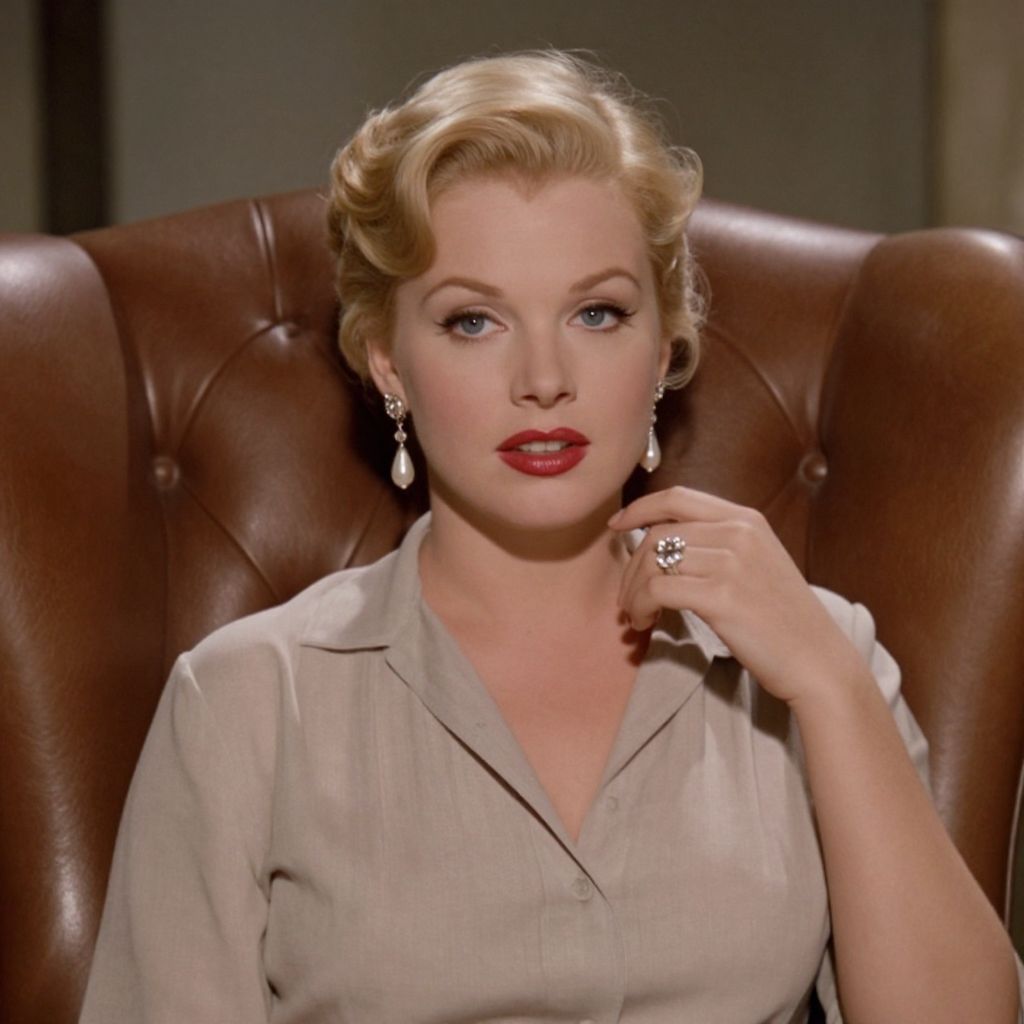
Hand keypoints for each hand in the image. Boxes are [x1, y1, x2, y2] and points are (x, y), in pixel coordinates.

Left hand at [609, 486, 864, 703]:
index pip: (677, 497)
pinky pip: (657, 590)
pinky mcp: (721, 597)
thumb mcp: (756, 563)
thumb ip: (718, 544)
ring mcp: (731, 563)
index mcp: (746, 519)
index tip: (616, 525)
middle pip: (656, 534)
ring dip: (632, 591)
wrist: (818, 661)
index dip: (639, 508)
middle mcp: (738, 532)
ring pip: (651, 561)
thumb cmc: (781, 620)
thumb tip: (657, 542)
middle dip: (631, 567)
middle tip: (628, 598)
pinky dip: (640, 606)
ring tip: (636, 615)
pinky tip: (645, 623)